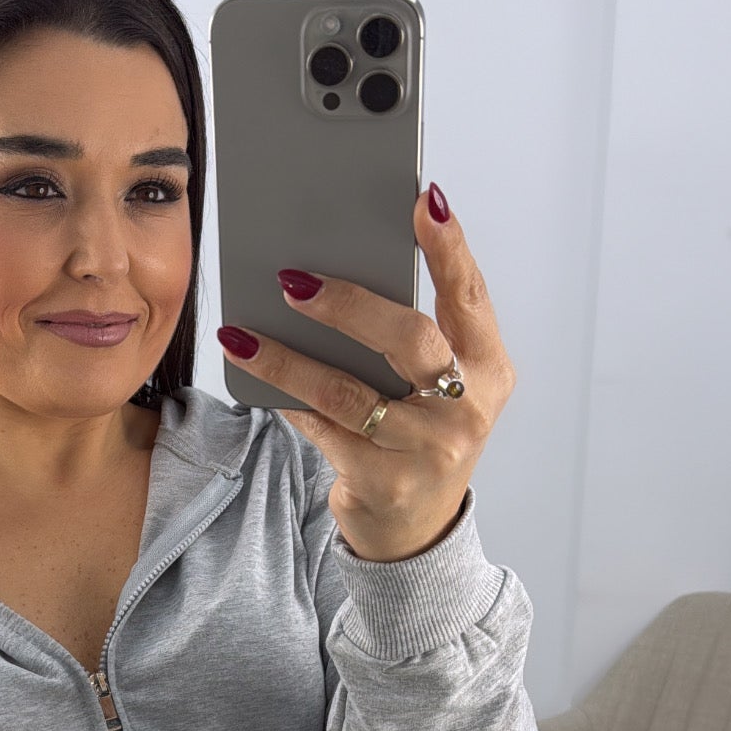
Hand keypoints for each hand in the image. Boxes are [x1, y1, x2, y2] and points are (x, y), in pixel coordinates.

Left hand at [216, 185, 515, 561]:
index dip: (449, 247)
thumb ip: (411, 338)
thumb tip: (333, 272)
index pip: (469, 296)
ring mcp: (427, 450)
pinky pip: (322, 428)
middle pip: (408, 340)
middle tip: (294, 279)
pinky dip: (285, 399)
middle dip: (349, 304)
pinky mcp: (383, 481)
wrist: (416, 529)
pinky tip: (253, 374)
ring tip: (242, 333)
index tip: (422, 201)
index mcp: (488, 369)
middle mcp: (467, 409)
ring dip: (287, 359)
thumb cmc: (420, 435)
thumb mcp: (436, 387)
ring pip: (347, 391)